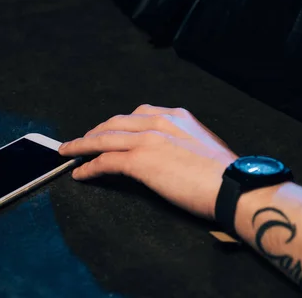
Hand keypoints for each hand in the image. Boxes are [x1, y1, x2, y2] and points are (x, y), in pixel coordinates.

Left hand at [58, 104, 238, 219]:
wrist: (232, 186)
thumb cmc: (225, 174)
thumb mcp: (202, 145)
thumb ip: (182, 142)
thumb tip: (170, 154)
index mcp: (175, 116)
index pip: (137, 115)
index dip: (117, 123)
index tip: (108, 130)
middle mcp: (159, 121)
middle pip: (115, 123)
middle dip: (96, 131)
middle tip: (83, 140)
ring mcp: (147, 139)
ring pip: (104, 138)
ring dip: (82, 145)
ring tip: (69, 152)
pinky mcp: (139, 160)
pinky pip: (104, 161)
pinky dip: (89, 166)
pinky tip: (80, 173)